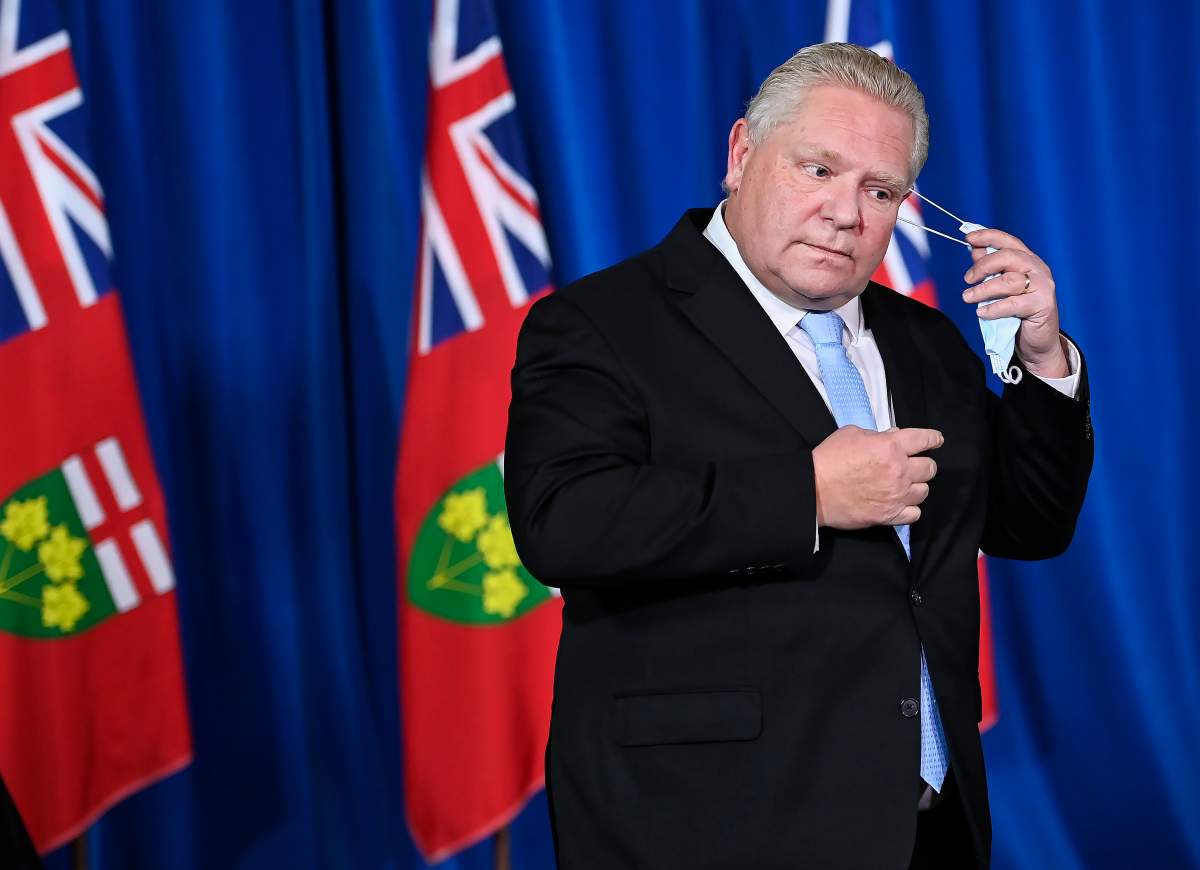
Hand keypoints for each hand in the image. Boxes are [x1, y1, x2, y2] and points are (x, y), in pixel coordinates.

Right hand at [812, 426, 942, 528]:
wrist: (813, 490)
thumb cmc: (829, 459)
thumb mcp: (851, 434)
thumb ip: (876, 434)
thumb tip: (893, 436)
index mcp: (890, 446)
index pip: (925, 440)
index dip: (933, 439)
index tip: (936, 441)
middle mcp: (899, 470)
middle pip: (929, 468)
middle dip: (923, 465)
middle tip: (914, 466)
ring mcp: (896, 495)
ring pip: (924, 491)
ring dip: (916, 487)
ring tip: (904, 486)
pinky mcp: (889, 515)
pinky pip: (915, 514)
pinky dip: (910, 509)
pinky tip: (901, 504)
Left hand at [963, 228, 1067, 377]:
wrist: (1038, 340)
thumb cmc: (1017, 312)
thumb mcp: (1001, 288)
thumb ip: (991, 269)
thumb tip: (974, 250)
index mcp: (1028, 260)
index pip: (1009, 242)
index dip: (988, 236)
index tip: (968, 238)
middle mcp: (1038, 269)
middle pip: (1008, 257)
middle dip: (983, 266)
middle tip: (967, 279)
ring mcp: (1043, 286)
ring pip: (1009, 280)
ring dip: (983, 289)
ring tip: (967, 297)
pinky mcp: (1043, 305)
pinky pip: (1013, 303)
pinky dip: (994, 308)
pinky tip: (981, 312)